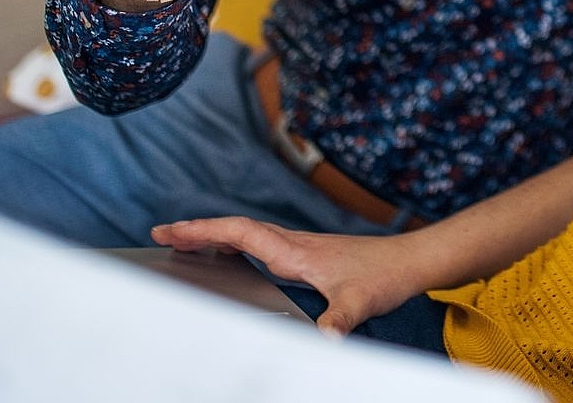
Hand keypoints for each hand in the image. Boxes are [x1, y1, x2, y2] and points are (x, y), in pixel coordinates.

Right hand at [153, 217, 422, 335]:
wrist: (411, 261)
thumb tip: (321, 342)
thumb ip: (337, 322)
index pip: (241, 233)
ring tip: (184, 243)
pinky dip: (238, 245)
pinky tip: (232, 256)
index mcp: (296, 251)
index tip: (170, 232)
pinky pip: (263, 245)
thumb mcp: (359, 303)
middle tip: (161, 236)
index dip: (203, 230)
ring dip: (216, 236)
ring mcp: (302, 248)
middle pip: (237, 230)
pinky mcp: (310, 256)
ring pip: (249, 236)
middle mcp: (295, 245)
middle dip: (198, 231)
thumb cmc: (386, 275)